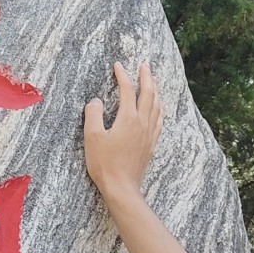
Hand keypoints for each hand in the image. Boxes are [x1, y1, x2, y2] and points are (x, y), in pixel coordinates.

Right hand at [84, 63, 163, 205]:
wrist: (122, 187)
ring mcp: (149, 134)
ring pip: (156, 105)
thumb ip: (93, 114)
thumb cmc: (105, 164)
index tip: (118, 65)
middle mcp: (142, 123)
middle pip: (148, 94)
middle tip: (145, 65)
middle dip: (146, 77)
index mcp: (128, 118)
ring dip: (155, 90)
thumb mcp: (92, 137)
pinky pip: (159, 120)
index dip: (122, 75)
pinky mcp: (151, 144)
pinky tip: (161, 107)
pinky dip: (160, 108)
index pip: (127, 90)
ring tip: (154, 79)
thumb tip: (96, 101)